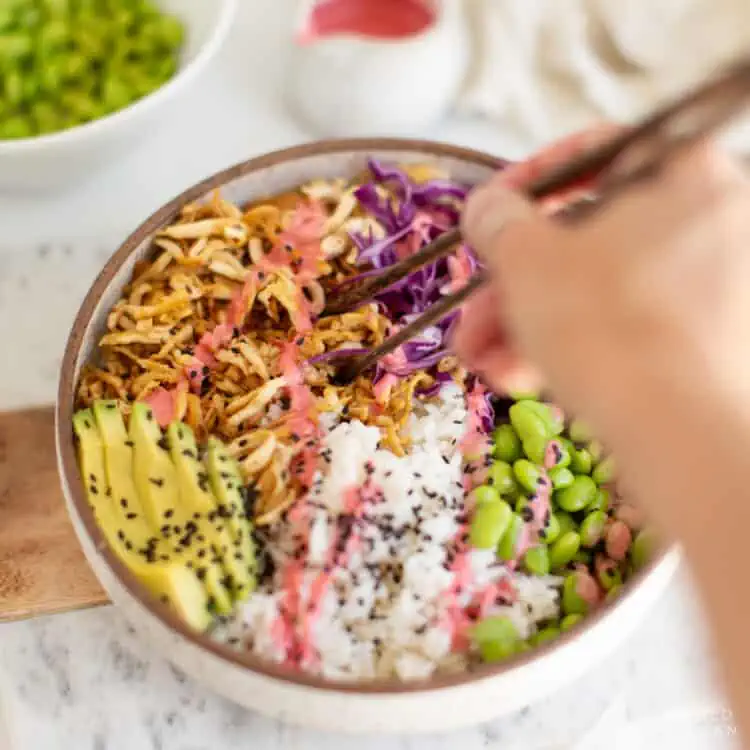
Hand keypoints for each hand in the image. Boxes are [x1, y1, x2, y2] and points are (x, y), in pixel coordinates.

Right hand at [454, 132, 749, 444]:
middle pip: (582, 238)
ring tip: (479, 358)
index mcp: (685, 175)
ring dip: (524, 321)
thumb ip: (497, 219)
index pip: (592, 154)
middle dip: (511, 282)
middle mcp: (707, 224)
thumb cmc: (604, 320)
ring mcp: (707, 288)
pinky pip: (619, 324)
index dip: (524, 182)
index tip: (487, 213)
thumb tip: (485, 207)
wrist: (678, 432)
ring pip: (593, 289)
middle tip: (471, 311)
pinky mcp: (699, 342)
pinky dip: (566, 343)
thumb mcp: (527, 257)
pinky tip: (515, 377)